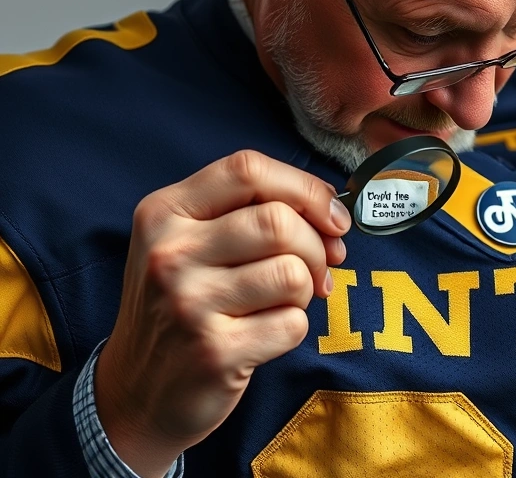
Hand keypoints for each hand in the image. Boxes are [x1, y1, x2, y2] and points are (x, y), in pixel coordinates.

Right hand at [93, 150, 349, 476]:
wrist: (135, 393)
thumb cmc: (182, 307)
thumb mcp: (190, 245)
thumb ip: (249, 214)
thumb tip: (334, 213)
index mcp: (164, 212)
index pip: (248, 169)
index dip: (305, 188)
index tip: (333, 216)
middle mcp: (170, 253)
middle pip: (279, 221)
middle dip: (316, 246)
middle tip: (318, 269)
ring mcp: (188, 304)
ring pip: (293, 273)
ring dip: (306, 290)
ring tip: (282, 303)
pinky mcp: (213, 352)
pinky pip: (292, 323)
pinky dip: (294, 329)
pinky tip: (265, 335)